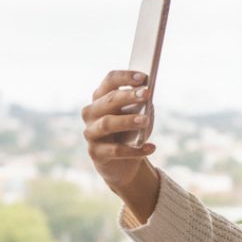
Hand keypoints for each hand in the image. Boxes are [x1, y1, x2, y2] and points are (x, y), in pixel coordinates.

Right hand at [81, 69, 159, 216]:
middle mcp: (91, 113)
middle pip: (108, 100)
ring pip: (107, 124)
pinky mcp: (96, 153)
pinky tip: (151, 147)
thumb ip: (141, 106)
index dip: (125, 78)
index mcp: (101, 98)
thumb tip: (147, 98)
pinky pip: (115, 150)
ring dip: (127, 120)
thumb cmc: (131, 133)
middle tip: (147, 94)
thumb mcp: (138, 116)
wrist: (123, 164)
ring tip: (146, 120)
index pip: (109, 82)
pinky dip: (135, 150)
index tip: (143, 77)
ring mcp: (91, 133)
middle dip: (128, 96)